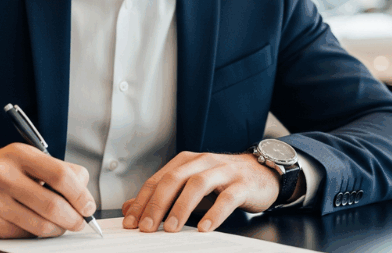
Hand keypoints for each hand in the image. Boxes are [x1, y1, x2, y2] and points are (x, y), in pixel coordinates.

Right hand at [0, 143, 95, 238]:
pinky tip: (36, 225)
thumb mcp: (24, 158)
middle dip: (74, 219)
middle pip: (53, 205)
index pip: (61, 175)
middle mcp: (4, 176)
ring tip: (61, 225)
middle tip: (80, 221)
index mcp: (18, 155)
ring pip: (41, 226)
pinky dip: (37, 234)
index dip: (81, 195)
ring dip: (59, 229)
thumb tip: (84, 190)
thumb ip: (56, 169)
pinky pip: (24, 236)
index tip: (88, 205)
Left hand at [120, 151, 281, 233]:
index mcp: (187, 162)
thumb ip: (162, 195)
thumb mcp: (190, 185)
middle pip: (174, 179)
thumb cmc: (222, 181)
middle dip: (157, 204)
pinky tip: (204, 227)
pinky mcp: (242, 184)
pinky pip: (227, 198)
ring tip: (171, 228)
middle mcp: (203, 162)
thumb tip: (130, 208)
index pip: (158, 180)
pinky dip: (214, 213)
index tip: (131, 221)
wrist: (261, 172)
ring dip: (182, 207)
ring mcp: (223, 171)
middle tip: (147, 227)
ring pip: (198, 184)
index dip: (142, 201)